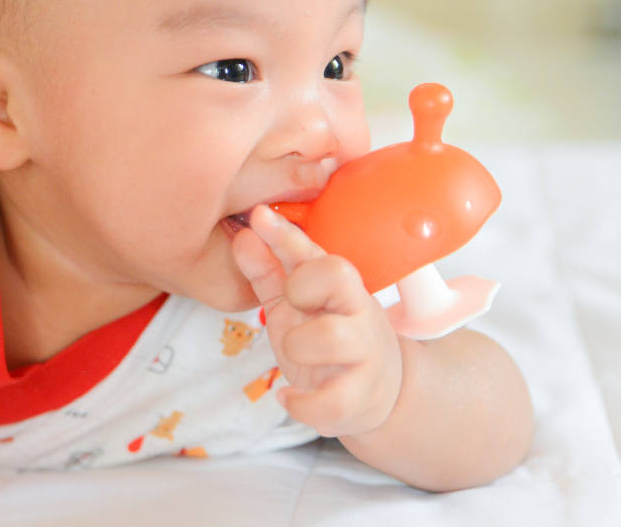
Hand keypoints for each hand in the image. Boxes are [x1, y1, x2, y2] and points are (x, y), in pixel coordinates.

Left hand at [231, 205, 402, 437]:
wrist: (376, 392)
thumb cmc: (329, 341)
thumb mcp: (298, 304)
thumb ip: (270, 271)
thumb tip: (244, 236)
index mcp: (341, 287)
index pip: (319, 251)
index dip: (287, 236)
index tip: (259, 217)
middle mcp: (356, 314)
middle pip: (337, 276)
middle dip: (300, 286)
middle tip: (293, 306)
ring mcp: (363, 356)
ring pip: (331, 336)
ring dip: (298, 344)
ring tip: (292, 353)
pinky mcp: (359, 399)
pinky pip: (331, 402)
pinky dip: (301, 403)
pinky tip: (289, 396)